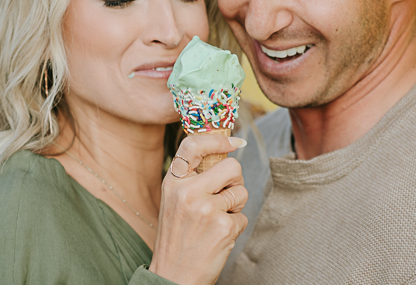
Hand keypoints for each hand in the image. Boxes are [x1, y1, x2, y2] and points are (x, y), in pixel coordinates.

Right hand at [149, 133, 248, 284]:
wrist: (173, 277)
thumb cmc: (177, 237)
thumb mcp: (174, 200)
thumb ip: (191, 177)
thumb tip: (223, 151)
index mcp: (172, 182)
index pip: (193, 144)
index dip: (217, 138)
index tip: (234, 141)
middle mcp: (187, 191)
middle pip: (231, 166)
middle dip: (235, 179)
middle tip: (227, 194)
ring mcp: (206, 209)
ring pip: (241, 191)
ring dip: (235, 206)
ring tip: (217, 220)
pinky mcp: (223, 227)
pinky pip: (242, 217)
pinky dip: (236, 227)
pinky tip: (219, 237)